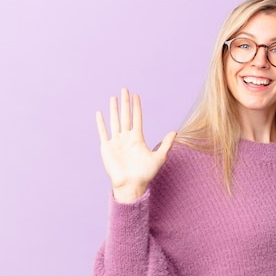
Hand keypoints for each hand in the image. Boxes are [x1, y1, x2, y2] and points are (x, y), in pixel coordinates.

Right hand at [96, 88, 175, 202]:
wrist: (131, 185)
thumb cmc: (145, 174)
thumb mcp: (159, 157)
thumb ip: (167, 144)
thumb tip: (176, 132)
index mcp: (137, 139)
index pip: (137, 119)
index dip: (136, 107)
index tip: (136, 95)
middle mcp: (126, 138)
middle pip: (125, 116)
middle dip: (125, 103)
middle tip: (125, 89)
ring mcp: (116, 142)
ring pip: (115, 121)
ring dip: (114, 109)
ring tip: (114, 97)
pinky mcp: (107, 148)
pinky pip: (103, 133)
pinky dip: (101, 123)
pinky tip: (100, 113)